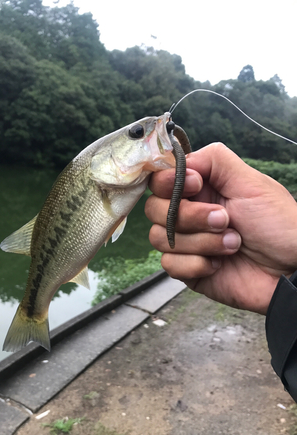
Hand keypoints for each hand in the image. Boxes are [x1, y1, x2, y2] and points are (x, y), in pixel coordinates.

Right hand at [145, 143, 296, 314]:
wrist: (290, 271)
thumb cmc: (278, 225)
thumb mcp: (250, 183)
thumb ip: (214, 161)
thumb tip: (178, 160)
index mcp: (201, 190)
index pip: (160, 180)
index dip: (168, 183)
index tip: (195, 185)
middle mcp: (189, 214)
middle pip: (153, 208)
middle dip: (189, 216)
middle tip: (224, 220)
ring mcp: (186, 243)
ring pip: (160, 238)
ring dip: (200, 242)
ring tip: (233, 244)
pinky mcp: (187, 269)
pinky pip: (169, 265)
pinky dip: (197, 264)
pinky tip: (220, 264)